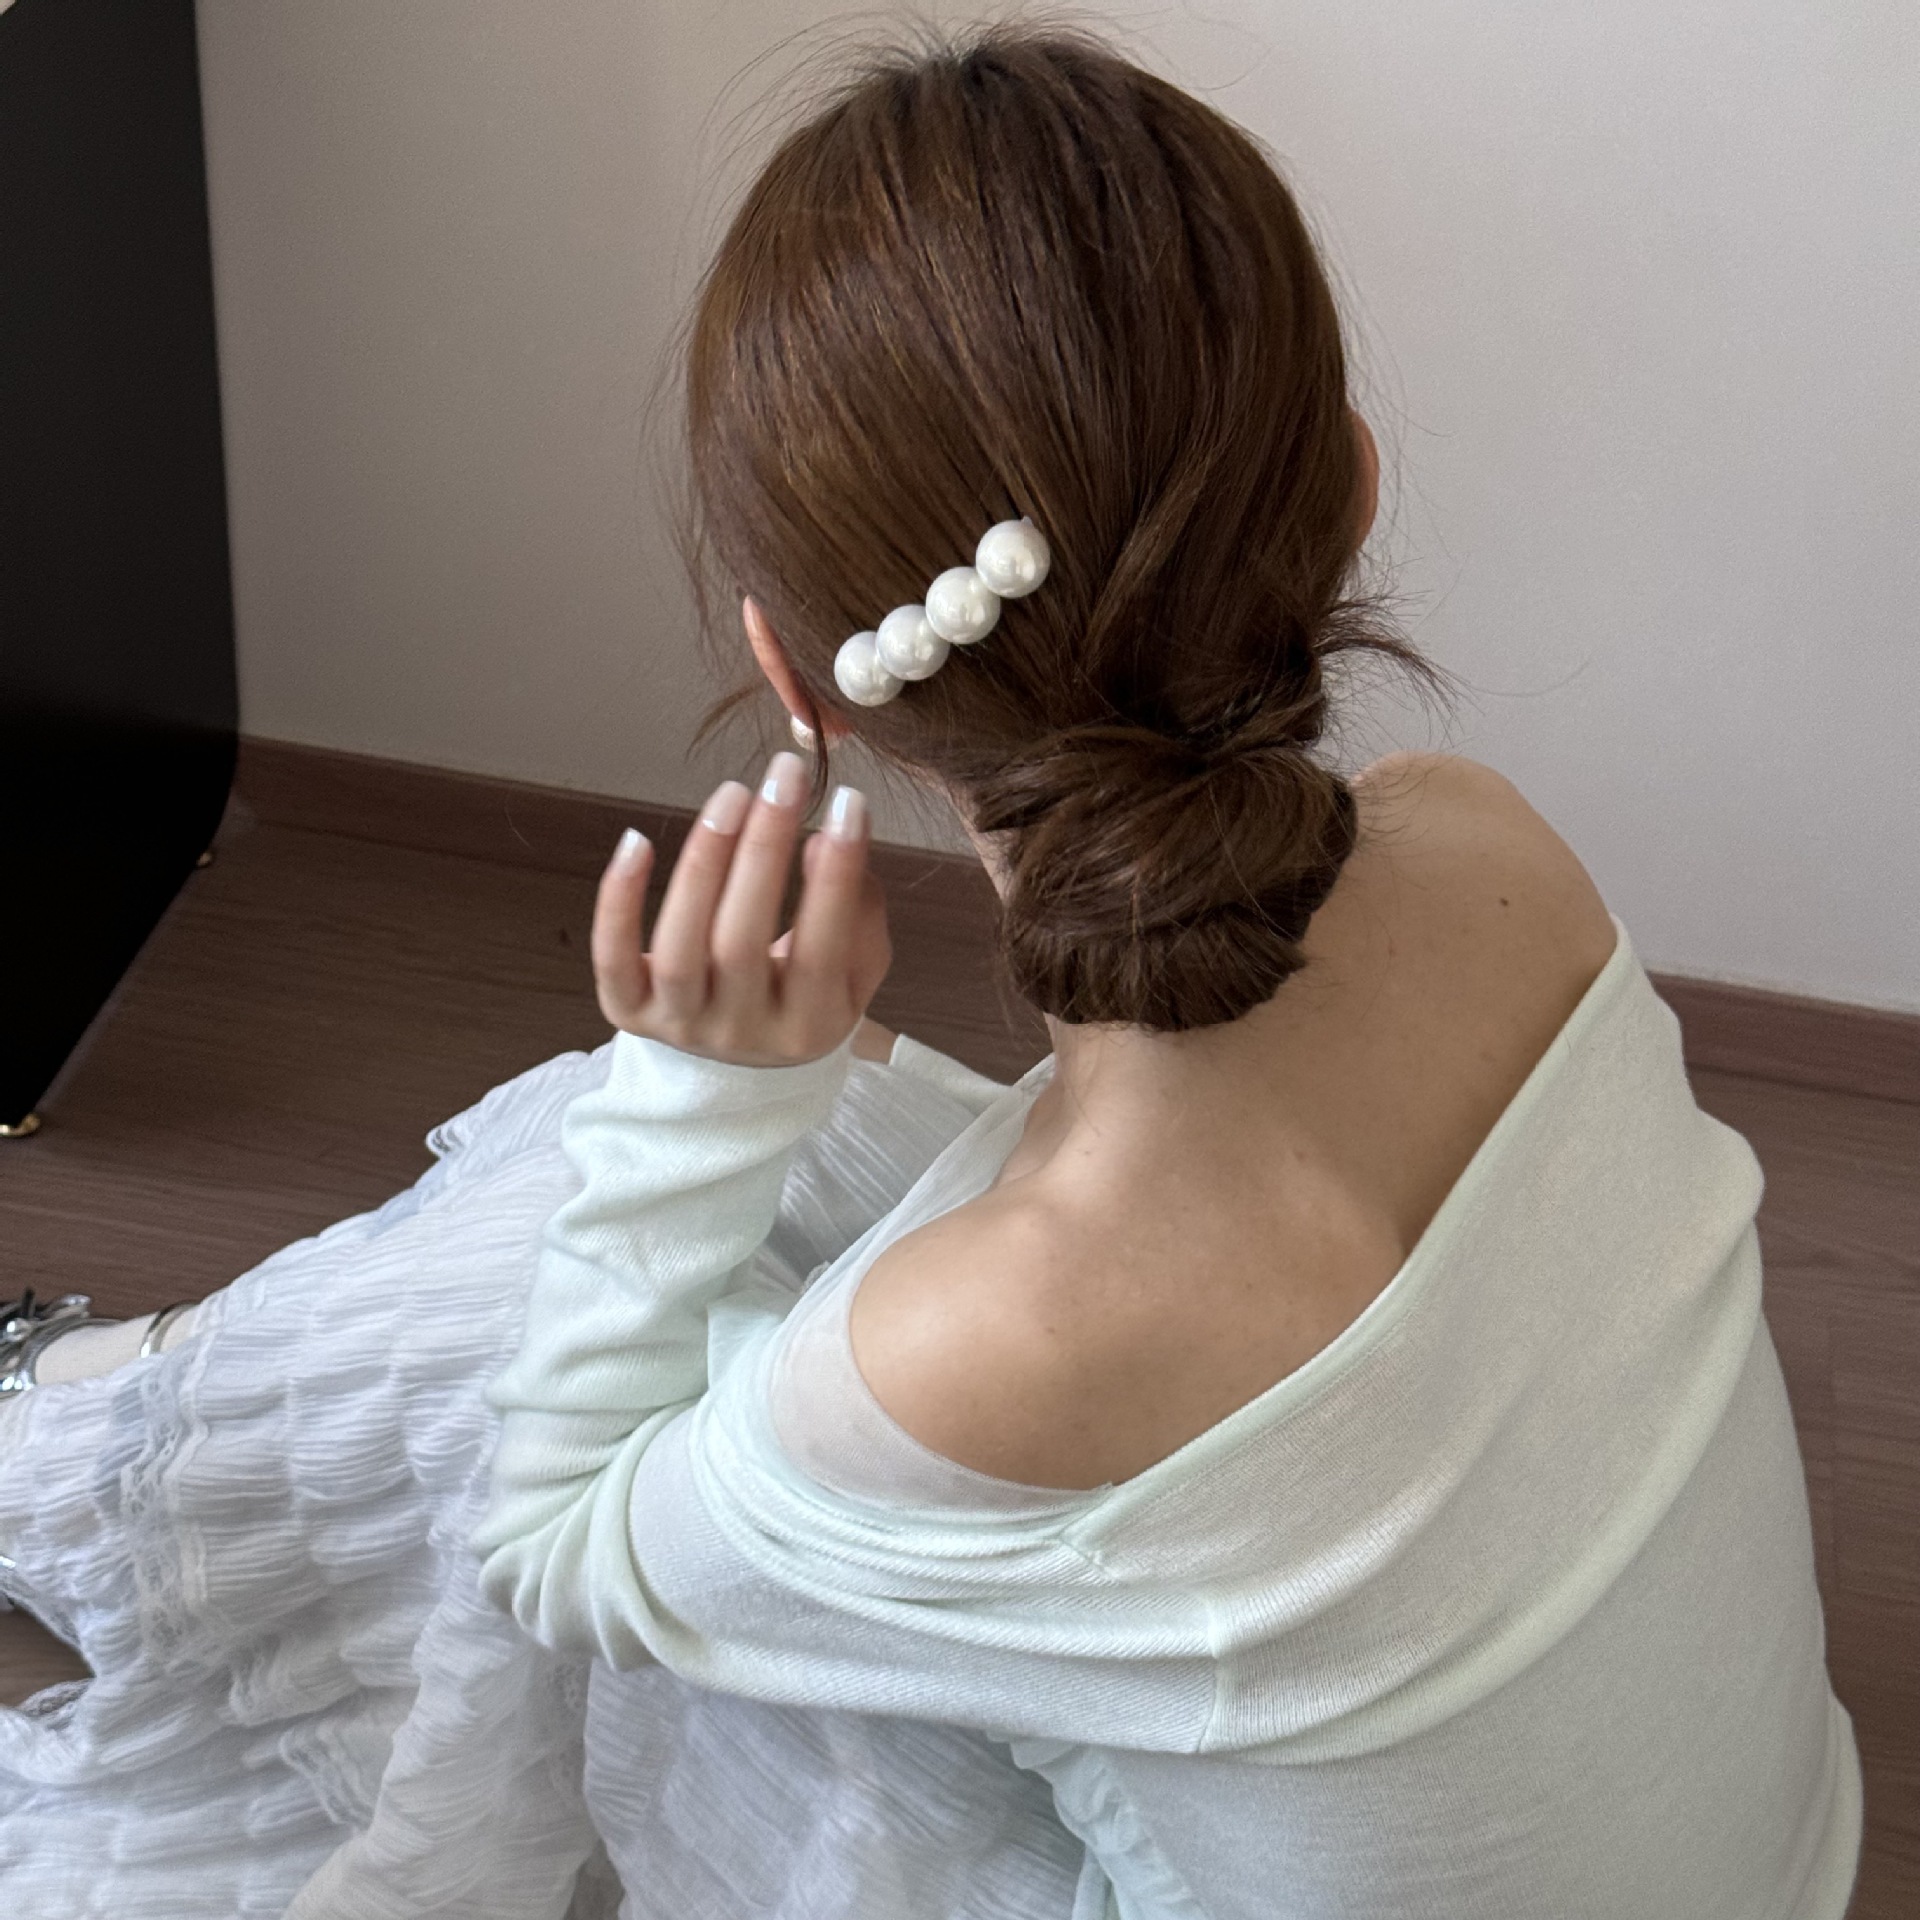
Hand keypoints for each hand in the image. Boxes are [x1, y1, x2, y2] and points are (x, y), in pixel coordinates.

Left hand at [591, 752, 890, 1067]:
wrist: (745, 1065)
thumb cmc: (806, 995)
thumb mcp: (856, 970)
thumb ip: (859, 913)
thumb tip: (822, 840)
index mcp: (809, 1027)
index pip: (823, 949)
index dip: (836, 875)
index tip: (849, 801)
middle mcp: (742, 1033)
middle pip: (742, 942)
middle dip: (764, 850)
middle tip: (784, 775)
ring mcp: (680, 1024)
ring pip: (680, 947)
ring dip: (704, 862)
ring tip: (732, 794)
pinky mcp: (627, 1010)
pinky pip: (613, 956)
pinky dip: (618, 900)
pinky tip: (637, 840)